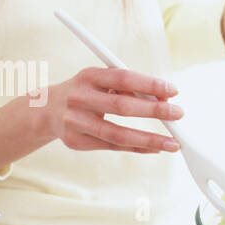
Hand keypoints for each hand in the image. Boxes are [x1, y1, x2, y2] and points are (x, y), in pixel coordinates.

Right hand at [43, 67, 183, 153]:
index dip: (149, 83)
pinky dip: (136, 148)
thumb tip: (163, 97)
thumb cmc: (85, 92)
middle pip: (121, 106)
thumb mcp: (99, 80)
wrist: (46, 110)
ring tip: (172, 143)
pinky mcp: (76, 142)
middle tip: (178, 114)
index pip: (122, 78)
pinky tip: (155, 148)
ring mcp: (75, 122)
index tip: (173, 90)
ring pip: (117, 134)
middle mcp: (79, 98)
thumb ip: (127, 87)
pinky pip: (112, 147)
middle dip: (154, 110)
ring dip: (149, 139)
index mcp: (88, 76)